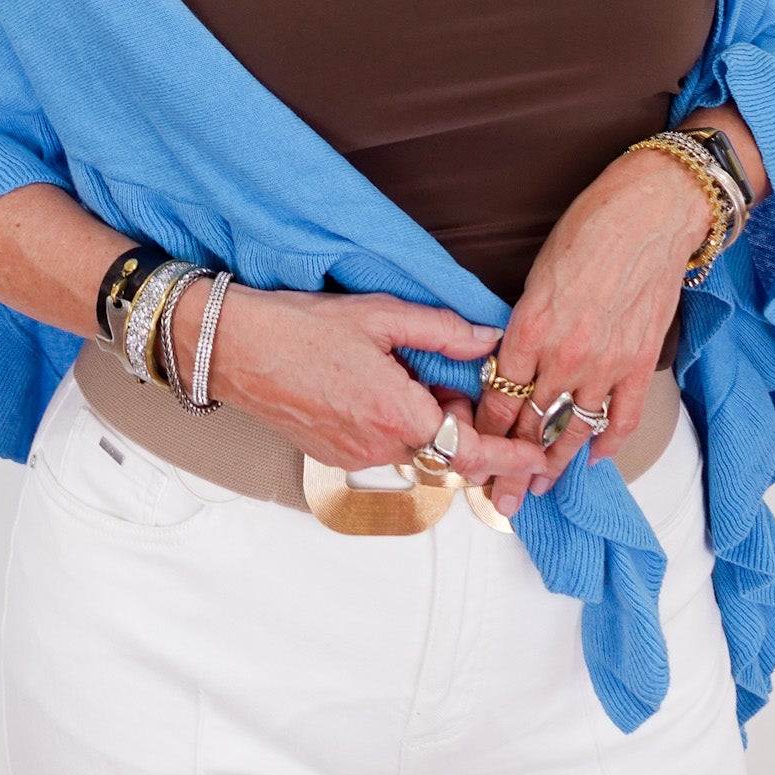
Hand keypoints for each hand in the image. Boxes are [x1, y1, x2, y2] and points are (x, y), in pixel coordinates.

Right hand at [185, 283, 546, 484]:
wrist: (234, 348)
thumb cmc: (301, 327)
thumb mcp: (380, 315)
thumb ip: (442, 331)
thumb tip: (489, 339)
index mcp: (397, 413)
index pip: (471, 450)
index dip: (511, 456)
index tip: (540, 459)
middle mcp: (379, 446)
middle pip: (448, 450)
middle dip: (466, 423)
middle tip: (456, 380)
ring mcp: (355, 456)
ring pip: (417, 448)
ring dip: (431, 422)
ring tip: (410, 373)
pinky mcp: (335, 455)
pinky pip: (387, 446)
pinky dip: (401, 424)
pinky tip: (381, 384)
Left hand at [472, 148, 710, 515]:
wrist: (650, 213)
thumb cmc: (590, 228)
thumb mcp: (537, 274)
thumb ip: (524, 324)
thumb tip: (513, 357)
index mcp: (529, 329)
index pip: (497, 398)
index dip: (483, 431)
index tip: (472, 449)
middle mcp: (564, 356)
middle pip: (529, 426)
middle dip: (510, 466)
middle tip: (498, 498)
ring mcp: (605, 366)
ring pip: (572, 432)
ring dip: (555, 466)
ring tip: (540, 490)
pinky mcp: (639, 365)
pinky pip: (620, 420)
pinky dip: (606, 444)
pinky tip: (594, 459)